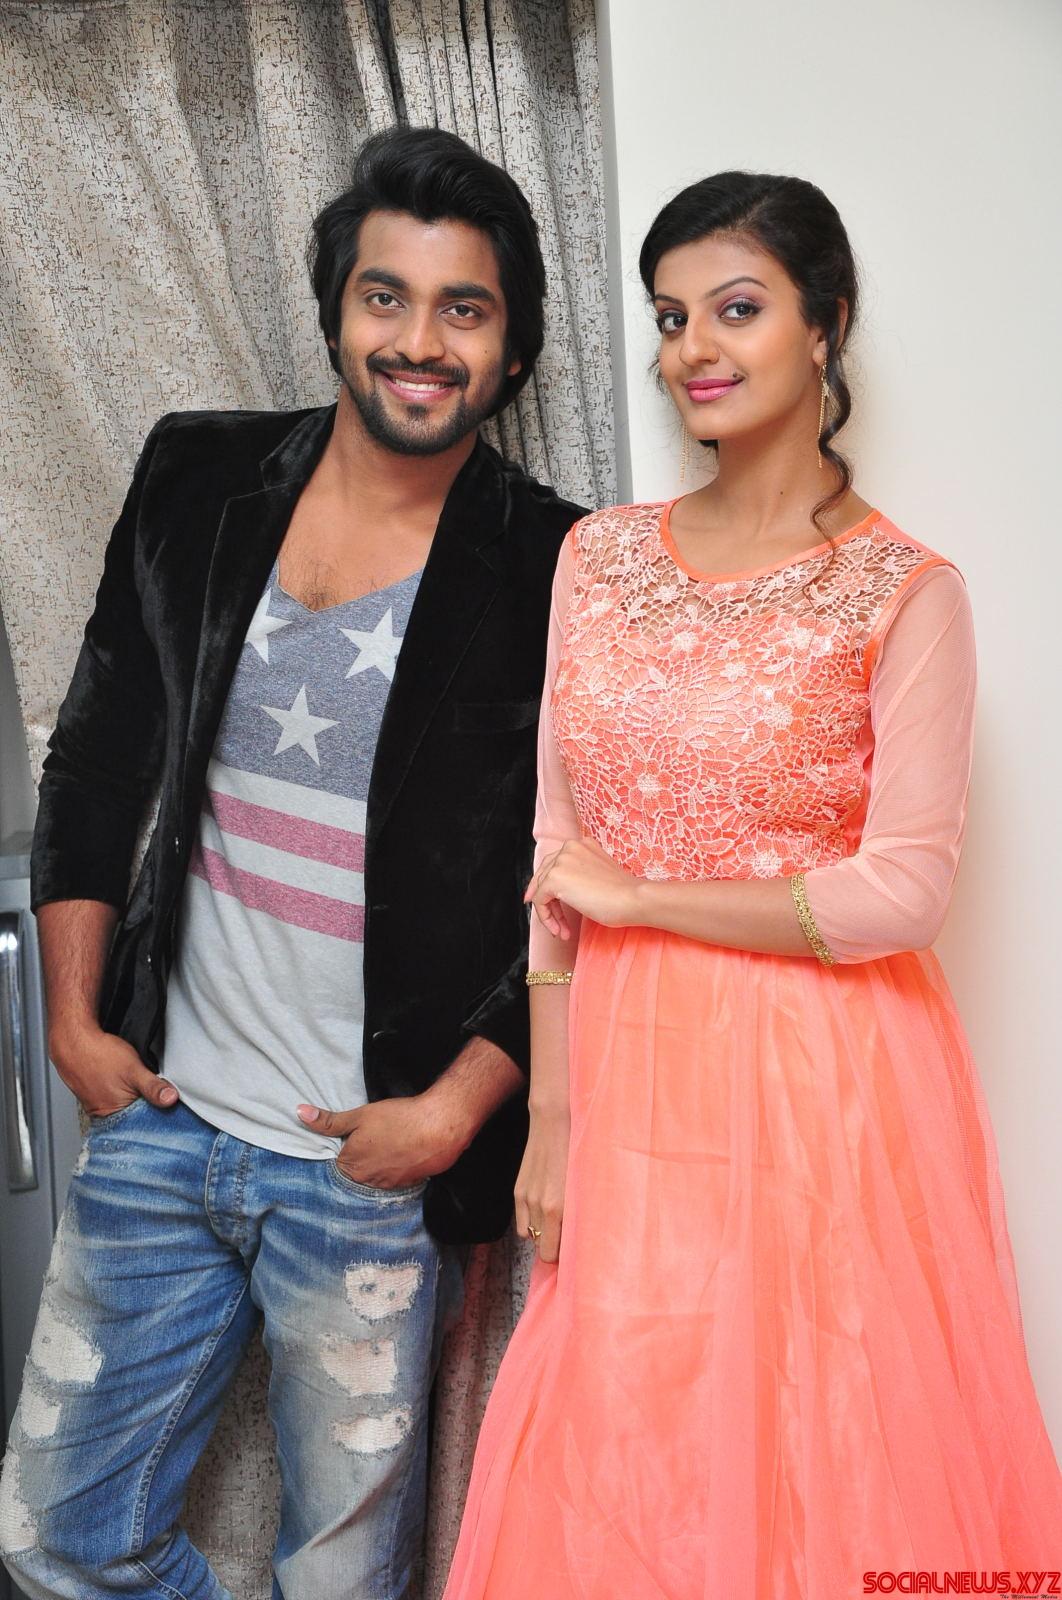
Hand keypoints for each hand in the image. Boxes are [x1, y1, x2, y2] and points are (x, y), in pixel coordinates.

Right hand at [50, 1024, 178, 1118]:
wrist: (74, 1041)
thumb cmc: (98, 1055)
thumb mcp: (133, 1070)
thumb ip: (153, 1086)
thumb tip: (170, 1099)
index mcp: (114, 1114)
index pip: (143, 1125)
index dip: (159, 1115)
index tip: (171, 1108)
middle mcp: (105, 1114)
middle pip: (134, 1118)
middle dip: (148, 1107)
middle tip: (154, 1092)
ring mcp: (98, 1105)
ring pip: (125, 1107)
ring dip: (136, 1099)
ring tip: (137, 1085)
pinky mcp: (95, 1096)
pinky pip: (115, 1099)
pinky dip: (123, 1093)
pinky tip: (124, 1082)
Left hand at [296, 1093, 465, 1188]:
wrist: (439, 1127)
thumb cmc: (398, 1119)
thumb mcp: (360, 1115)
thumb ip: (329, 1120)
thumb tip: (300, 1113)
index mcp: (350, 1166)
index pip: (337, 1162)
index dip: (346, 1147)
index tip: (357, 1136)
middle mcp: (366, 1182)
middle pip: (356, 1172)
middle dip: (361, 1158)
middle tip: (376, 1138)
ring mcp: (388, 1186)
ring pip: (375, 1177)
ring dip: (379, 1164)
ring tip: (390, 1144)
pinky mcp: (407, 1185)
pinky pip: (394, 1179)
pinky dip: (396, 1168)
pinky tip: (403, 1152)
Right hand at [514, 1104, 569, 1262]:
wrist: (554, 1122)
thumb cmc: (577, 1152)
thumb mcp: (584, 1186)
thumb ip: (579, 1213)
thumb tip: (581, 1237)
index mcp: (557, 1208)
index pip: (552, 1254)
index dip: (563, 1258)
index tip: (574, 1255)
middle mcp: (539, 1207)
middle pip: (542, 1249)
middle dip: (554, 1247)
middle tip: (568, 1240)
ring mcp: (526, 1199)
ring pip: (531, 1237)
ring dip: (542, 1235)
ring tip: (557, 1224)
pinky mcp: (518, 1191)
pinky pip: (521, 1225)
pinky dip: (531, 1225)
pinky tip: (543, 1215)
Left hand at [525, 837, 641, 938]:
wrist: (633, 899)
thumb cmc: (623, 895)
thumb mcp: (597, 877)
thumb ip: (578, 877)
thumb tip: (557, 892)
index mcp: (582, 844)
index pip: (555, 864)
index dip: (549, 887)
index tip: (551, 906)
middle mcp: (569, 847)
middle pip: (544, 876)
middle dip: (548, 903)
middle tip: (553, 923)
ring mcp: (561, 861)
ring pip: (540, 890)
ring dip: (549, 914)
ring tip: (561, 931)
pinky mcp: (554, 878)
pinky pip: (539, 901)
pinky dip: (546, 918)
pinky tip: (560, 930)